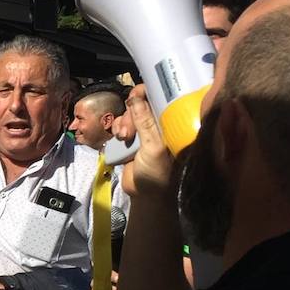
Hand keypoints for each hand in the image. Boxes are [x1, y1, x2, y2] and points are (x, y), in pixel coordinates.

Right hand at [114, 84, 175, 200]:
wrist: (144, 195)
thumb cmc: (157, 173)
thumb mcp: (152, 146)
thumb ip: (145, 122)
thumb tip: (137, 98)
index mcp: (171, 124)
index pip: (161, 99)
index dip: (148, 93)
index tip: (135, 96)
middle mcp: (159, 124)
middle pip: (141, 105)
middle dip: (131, 114)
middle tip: (127, 132)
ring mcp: (145, 132)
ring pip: (129, 114)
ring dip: (122, 122)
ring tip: (122, 138)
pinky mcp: (132, 139)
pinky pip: (122, 125)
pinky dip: (117, 128)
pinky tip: (118, 138)